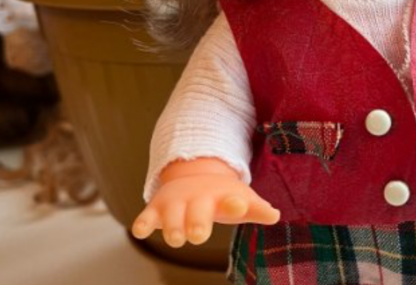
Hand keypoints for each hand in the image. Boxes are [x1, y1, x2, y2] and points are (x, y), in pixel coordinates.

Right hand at [132, 158, 279, 246]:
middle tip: (198, 235)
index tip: (240, 204)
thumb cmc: (221, 196)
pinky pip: (146, 217)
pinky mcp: (155, 210)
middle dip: (197, 223)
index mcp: (222, 195)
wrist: (194, 177)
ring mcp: (176, 203)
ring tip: (177, 238)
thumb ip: (256, 209)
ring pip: (172, 216)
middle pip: (198, 212)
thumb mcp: (241, 199)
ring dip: (173, 227)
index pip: (232, 199)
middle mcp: (198, 198)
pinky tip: (140, 230)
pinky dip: (143, 223)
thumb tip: (275, 215)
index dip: (237, 203)